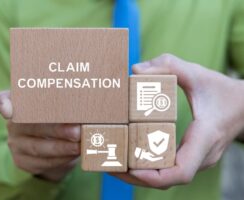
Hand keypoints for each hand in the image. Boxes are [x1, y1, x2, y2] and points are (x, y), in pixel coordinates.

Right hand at [0, 91, 80, 181]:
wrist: (48, 146)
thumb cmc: (54, 119)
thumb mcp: (56, 108)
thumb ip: (64, 104)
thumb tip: (87, 107)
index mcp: (18, 104)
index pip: (1, 100)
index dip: (2, 104)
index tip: (8, 110)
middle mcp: (12, 124)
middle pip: (31, 126)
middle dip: (56, 130)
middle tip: (77, 131)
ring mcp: (15, 144)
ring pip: (37, 148)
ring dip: (61, 147)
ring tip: (80, 145)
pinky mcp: (21, 161)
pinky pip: (41, 162)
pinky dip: (61, 159)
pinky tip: (74, 154)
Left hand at [111, 54, 243, 188]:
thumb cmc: (222, 91)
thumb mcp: (197, 73)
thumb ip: (169, 66)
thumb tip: (136, 70)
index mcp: (204, 138)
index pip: (181, 172)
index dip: (153, 175)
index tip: (130, 168)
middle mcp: (201, 156)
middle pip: (165, 180)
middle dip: (134, 176)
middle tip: (107, 164)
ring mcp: (197, 159)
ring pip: (165, 178)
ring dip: (137, 175)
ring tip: (112, 163)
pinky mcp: (192, 157)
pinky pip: (168, 169)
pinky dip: (147, 167)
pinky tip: (129, 156)